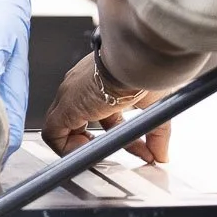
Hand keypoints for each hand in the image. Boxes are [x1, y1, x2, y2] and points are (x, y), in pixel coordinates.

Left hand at [40, 49, 169, 165]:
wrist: (137, 60)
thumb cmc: (147, 70)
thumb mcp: (156, 107)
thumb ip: (157, 133)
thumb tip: (162, 154)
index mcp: (102, 80)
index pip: (103, 114)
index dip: (116, 132)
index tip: (131, 147)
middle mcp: (82, 86)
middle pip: (82, 121)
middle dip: (98, 141)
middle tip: (114, 154)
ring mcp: (70, 95)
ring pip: (63, 127)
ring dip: (81, 145)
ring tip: (101, 155)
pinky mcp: (65, 106)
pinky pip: (54, 134)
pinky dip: (68, 148)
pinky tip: (90, 153)